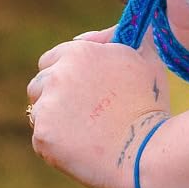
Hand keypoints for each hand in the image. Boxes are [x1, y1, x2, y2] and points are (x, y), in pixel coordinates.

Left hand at [26, 32, 171, 187]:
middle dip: (54, 96)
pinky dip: (57, 144)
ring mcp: (47, 107)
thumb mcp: (144, 58)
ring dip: (54, 120)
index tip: (78, 88)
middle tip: (80, 113)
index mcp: (78, 53)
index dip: (64, 73)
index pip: (51, 60)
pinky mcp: (43, 136)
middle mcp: (57, 75)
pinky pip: (42, 139)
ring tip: (84, 132)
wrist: (145, 150)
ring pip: (39, 112)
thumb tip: (96, 37)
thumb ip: (118, 38)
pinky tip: (82, 148)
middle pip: (39, 85)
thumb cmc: (149, 104)